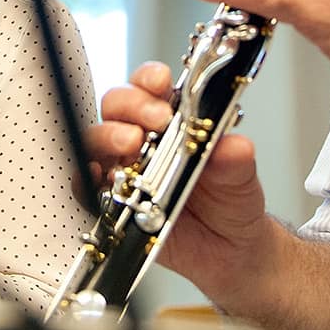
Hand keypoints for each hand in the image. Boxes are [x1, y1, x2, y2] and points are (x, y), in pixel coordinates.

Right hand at [86, 61, 274, 299]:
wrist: (229, 251)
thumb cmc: (231, 204)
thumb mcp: (242, 179)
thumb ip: (236, 161)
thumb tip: (233, 146)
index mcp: (173, 121)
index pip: (151, 86)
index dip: (150, 78)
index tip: (162, 82)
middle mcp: (144, 140)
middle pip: (117, 105)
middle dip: (132, 104)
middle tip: (156, 119)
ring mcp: (125, 169)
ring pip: (97, 139)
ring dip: (109, 136)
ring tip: (133, 145)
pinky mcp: (112, 203)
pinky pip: (86, 187)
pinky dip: (87, 178)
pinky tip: (102, 179)